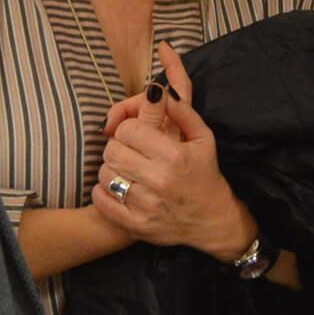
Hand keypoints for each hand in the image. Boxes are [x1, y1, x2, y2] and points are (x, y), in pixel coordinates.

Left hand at [92, 43, 254, 258]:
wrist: (212, 221)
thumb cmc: (205, 174)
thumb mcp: (203, 138)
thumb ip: (181, 110)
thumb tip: (158, 89)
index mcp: (173, 155)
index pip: (128, 129)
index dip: (128, 128)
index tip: (136, 134)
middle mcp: (158, 180)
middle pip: (112, 151)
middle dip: (117, 147)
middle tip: (129, 151)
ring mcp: (145, 205)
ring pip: (105, 175)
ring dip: (111, 169)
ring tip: (125, 170)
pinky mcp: (135, 225)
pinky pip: (101, 201)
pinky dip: (104, 192)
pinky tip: (119, 188)